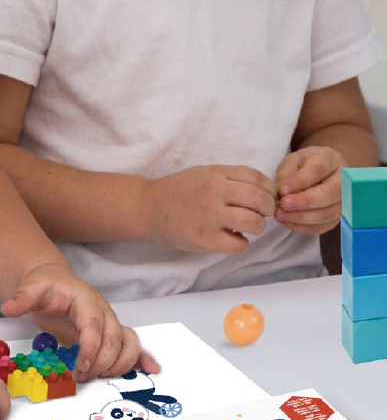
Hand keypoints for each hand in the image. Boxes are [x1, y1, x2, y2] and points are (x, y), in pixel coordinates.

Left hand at [0, 263, 159, 381]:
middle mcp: (102, 311)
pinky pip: (130, 344)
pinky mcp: (109, 332)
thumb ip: (21, 298)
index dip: (90, 349)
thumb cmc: (45, 285)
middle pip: (114, 339)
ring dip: (120, 364)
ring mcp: (109, 322)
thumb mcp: (31, 288)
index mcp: (86, 301)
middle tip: (82, 378)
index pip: (94, 327)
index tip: (81, 367)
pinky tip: (150, 369)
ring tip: (99, 377)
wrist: (53, 280)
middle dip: (101, 362)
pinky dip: (142, 357)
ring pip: (127, 343)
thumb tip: (8, 307)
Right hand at [146, 166, 276, 253]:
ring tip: (247, 227)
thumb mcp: (204, 173)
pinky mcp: (205, 239)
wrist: (149, 207)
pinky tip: (233, 239)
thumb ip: (231, 178)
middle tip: (262, 214)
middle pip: (260, 200)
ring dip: (258, 227)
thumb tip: (264, 191)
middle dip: (268, 209)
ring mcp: (209, 216)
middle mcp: (214, 192)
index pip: (257, 178)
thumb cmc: (178, 190)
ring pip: (254, 223)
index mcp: (216, 174)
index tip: (267, 197)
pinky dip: (242, 244)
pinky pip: (239, 245)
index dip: (270, 189)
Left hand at [275, 146, 344, 234]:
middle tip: (282, 204)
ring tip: (279, 214)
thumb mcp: (292, 161)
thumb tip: (282, 191)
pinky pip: (322, 227)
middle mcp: (343, 181)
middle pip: (331, 194)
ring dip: (301, 217)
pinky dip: (302, 227)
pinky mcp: (336, 217)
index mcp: (331, 160)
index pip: (319, 170)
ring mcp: (343, 201)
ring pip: (327, 214)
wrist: (321, 172)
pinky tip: (286, 221)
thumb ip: (287, 174)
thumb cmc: (304, 165)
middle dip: (305, 202)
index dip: (300, 181)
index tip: (282, 190)